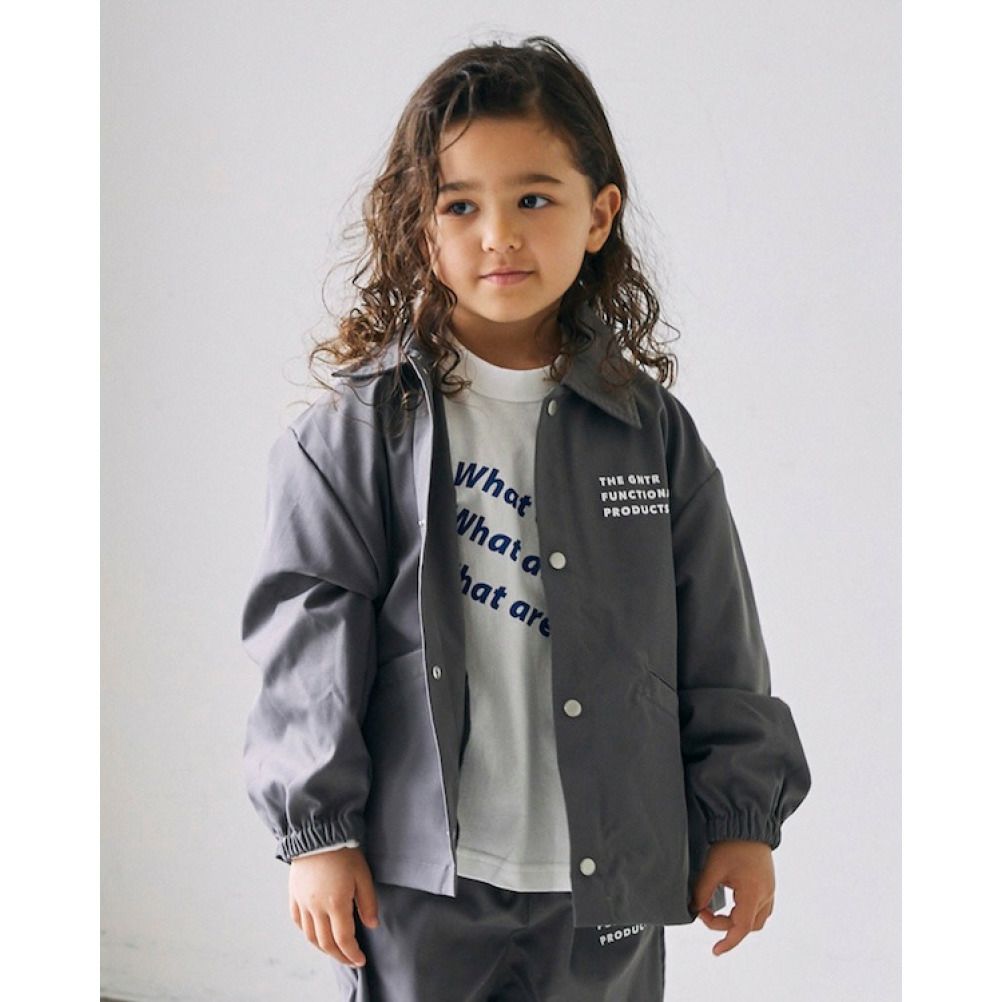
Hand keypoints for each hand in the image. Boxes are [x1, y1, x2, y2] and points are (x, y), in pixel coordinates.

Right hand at [289, 847, 379, 966]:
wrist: (319, 833)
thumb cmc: (344, 852)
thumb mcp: (363, 875)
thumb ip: (368, 902)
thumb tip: (371, 925)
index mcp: (336, 903)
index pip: (344, 939)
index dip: (352, 954)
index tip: (361, 960)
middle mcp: (316, 907)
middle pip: (326, 943)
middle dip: (339, 956)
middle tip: (350, 961)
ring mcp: (303, 902)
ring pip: (310, 936)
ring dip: (323, 948)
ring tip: (335, 951)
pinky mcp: (294, 895)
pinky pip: (298, 922)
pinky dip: (307, 933)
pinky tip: (315, 934)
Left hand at [689, 839, 774, 955]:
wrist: (748, 823)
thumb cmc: (732, 844)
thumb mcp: (713, 868)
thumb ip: (703, 891)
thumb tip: (694, 909)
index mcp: (753, 893)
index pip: (742, 928)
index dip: (728, 942)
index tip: (715, 950)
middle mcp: (765, 895)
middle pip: (749, 925)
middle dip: (726, 926)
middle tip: (705, 914)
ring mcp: (769, 889)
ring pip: (756, 919)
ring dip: (737, 920)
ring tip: (716, 911)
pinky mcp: (768, 883)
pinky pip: (760, 907)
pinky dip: (745, 911)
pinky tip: (730, 902)